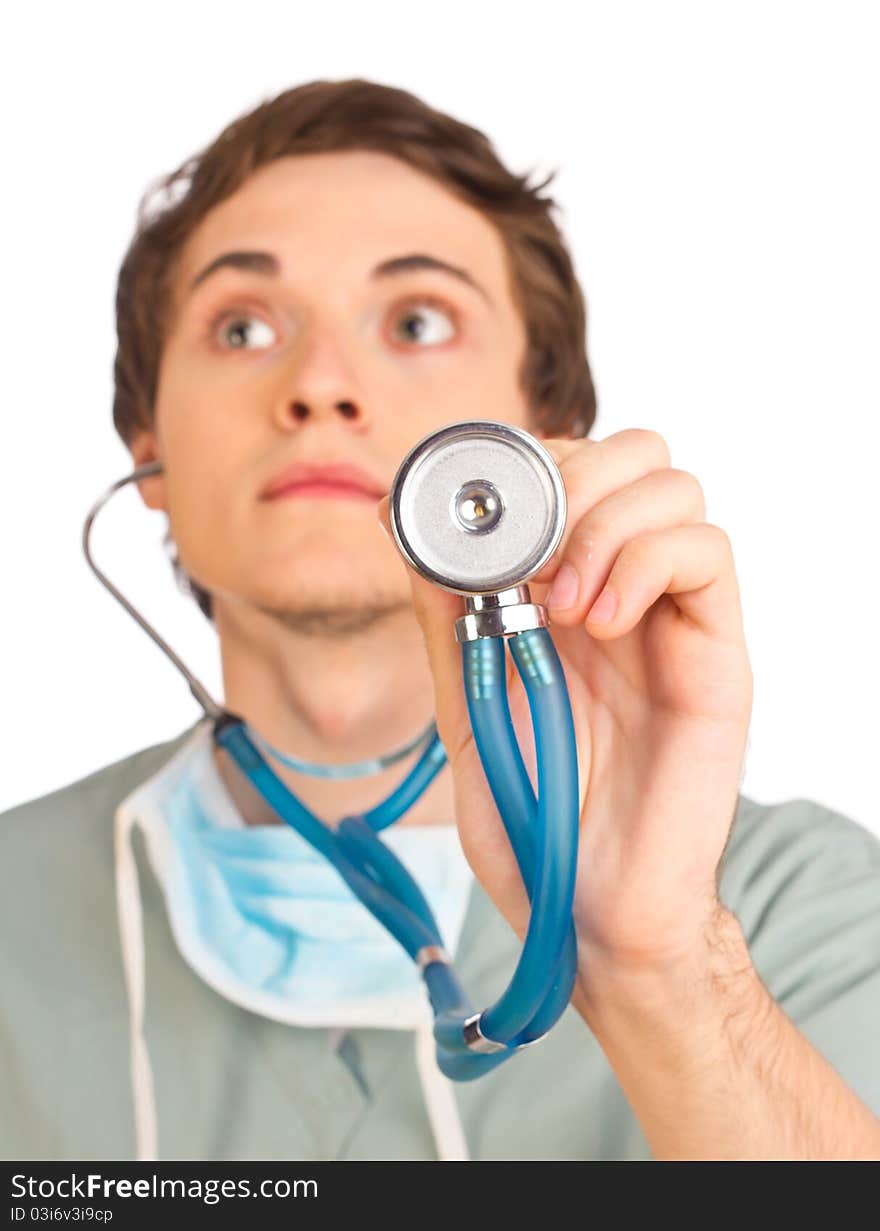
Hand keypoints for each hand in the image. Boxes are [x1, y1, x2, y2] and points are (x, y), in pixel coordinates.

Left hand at [377, 428, 752, 1006]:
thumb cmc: (532, 816)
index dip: (525, 463)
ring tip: (562, 605)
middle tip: (526, 551)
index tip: (473, 509)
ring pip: (674, 487)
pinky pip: (707, 552)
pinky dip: (645, 562)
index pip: (569, 469)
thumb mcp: (464, 701)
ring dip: (603, 521)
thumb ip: (442, 610)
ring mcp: (672, 616)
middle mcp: (622, 589)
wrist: (590, 908)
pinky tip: (601, 621)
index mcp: (561, 593)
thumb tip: (397, 518)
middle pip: (631, 454)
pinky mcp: (716, 651)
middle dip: (571, 475)